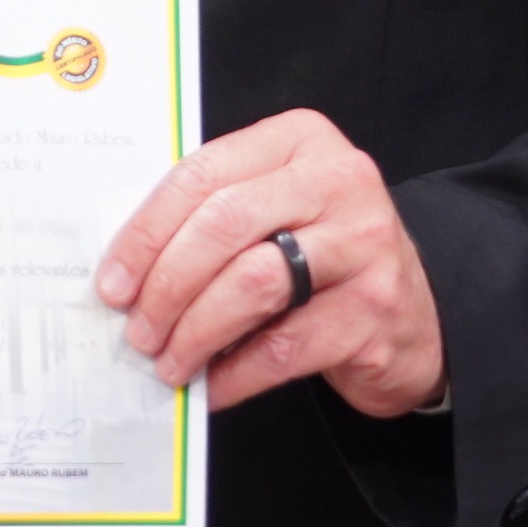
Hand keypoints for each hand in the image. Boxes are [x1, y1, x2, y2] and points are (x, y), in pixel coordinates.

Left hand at [94, 110, 444, 415]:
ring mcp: (365, 243)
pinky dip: (235, 373)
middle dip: (165, 285)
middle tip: (137, 330)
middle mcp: (339, 180)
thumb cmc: (321, 257)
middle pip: (223, 226)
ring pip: (252, 284)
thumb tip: (125, 269)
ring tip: (168, 361)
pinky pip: (284, 345)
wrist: (415, 314)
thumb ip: (212, 217)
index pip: (202, 175)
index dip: (146, 233)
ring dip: (195, 331)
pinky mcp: (376, 308)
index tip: (112, 282)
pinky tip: (212, 386)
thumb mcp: (273, 211)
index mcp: (299, 140)